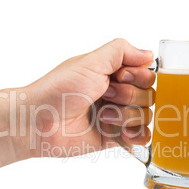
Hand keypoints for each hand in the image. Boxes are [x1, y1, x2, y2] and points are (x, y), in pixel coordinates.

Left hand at [24, 38, 155, 156]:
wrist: (40, 122)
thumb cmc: (59, 90)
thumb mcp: (90, 62)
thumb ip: (121, 51)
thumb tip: (148, 54)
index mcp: (112, 73)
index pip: (146, 73)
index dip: (138, 77)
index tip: (118, 77)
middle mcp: (116, 93)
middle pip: (149, 95)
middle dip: (129, 96)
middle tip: (105, 96)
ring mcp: (116, 116)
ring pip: (146, 116)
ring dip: (126, 116)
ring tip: (103, 117)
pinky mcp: (114, 137)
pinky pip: (141, 137)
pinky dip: (137, 136)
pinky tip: (125, 134)